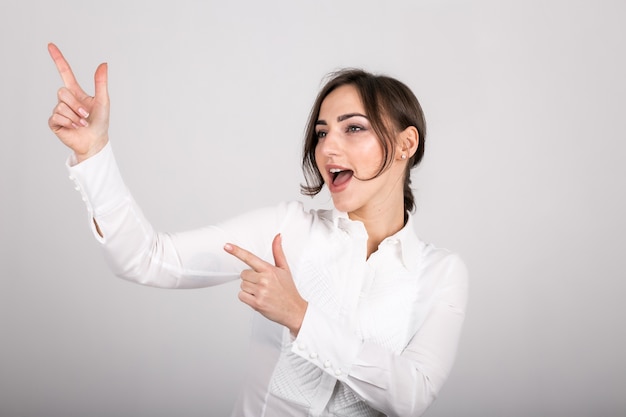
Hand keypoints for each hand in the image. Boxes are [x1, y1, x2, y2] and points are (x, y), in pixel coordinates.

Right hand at [47, 43, 109, 162]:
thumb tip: (103, 64)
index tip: (50, 45)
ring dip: (75, 116)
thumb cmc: (100, 122)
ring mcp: (59, 110)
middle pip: (62, 91)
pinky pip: (57, 116)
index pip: (65, 72)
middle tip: (86, 115)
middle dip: (76, 104)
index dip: (58, 59)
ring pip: (61, 105)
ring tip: (82, 123)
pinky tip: (75, 127)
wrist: (96, 141)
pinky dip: (69, 122)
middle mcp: (65, 99)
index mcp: (76, 92)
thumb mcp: (103, 101)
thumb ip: (101, 82)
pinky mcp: (54, 122)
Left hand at [224, 234, 307, 335]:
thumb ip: (278, 252)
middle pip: (243, 274)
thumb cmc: (288, 290)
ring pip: (242, 285)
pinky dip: (247, 298)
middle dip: (250, 278)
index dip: (237, 251)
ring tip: (262, 292)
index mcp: (269, 270)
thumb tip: (277, 237)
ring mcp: (260, 292)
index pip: (250, 258)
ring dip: (249, 289)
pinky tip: (258, 298)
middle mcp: (264, 280)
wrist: (294, 310)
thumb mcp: (285, 269)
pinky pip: (241, 296)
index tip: (227, 246)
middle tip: (262, 283)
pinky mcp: (256, 303)